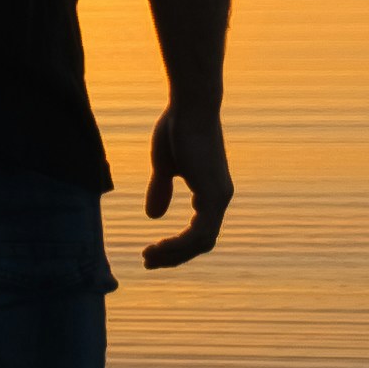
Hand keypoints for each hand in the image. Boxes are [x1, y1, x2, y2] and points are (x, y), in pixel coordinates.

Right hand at [141, 102, 230, 267]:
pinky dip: (179, 245)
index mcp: (211, 191)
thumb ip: (161, 189)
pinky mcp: (214, 195)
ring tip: (149, 256)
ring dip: (174, 254)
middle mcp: (220, 198)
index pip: (199, 231)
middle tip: (148, 261)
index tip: (151, 251)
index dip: (176, 246)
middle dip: (175, 256)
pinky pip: (199, 233)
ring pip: (201, 242)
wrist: (190, 106)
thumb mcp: (164, 166)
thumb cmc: (178, 127)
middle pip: (202, 243)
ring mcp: (219, 198)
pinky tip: (159, 246)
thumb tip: (153, 216)